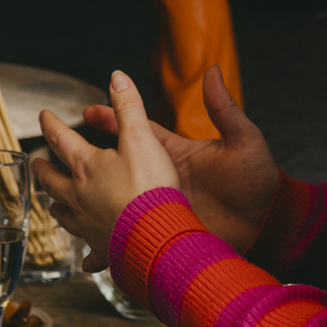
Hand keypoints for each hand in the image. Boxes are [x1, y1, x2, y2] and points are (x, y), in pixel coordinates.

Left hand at [32, 70, 179, 252]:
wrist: (157, 237)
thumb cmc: (150, 188)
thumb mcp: (142, 138)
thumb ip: (129, 106)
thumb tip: (116, 77)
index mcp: (86, 167)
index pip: (61, 140)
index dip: (51, 125)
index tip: (43, 116)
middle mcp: (79, 197)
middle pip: (53, 180)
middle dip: (43, 169)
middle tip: (36, 162)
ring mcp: (88, 225)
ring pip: (64, 215)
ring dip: (56, 207)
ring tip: (51, 205)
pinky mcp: (103, 248)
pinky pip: (90, 254)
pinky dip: (86, 257)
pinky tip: (86, 262)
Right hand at [69, 66, 277, 252]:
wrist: (269, 224)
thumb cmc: (258, 181)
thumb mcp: (243, 140)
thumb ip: (224, 108)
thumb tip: (213, 70)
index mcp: (177, 152)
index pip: (136, 131)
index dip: (111, 119)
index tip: (88, 111)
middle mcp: (163, 178)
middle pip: (117, 165)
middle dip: (89, 158)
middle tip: (60, 150)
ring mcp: (161, 205)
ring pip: (116, 202)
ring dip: (90, 202)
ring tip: (58, 202)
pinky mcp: (164, 230)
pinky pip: (130, 238)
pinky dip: (109, 247)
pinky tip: (88, 255)